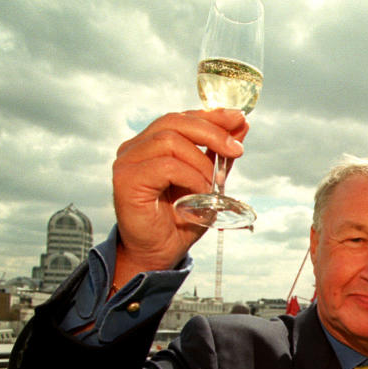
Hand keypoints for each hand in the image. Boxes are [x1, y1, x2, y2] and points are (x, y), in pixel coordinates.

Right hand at [111, 109, 248, 283]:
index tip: (238, 119)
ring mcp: (128, 161)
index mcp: (152, 143)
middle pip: (174, 122)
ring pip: (170, 141)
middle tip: (236, 149)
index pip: (181, 118)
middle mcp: (135, 147)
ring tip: (213, 184)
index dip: (211, 116)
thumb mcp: (207, 181)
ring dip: (201, 162)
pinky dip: (191, 177)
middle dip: (212, 132)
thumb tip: (240, 125)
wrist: (160, 252)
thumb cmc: (180, 219)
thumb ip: (219, 154)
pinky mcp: (127, 179)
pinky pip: (166, 165)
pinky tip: (200, 193)